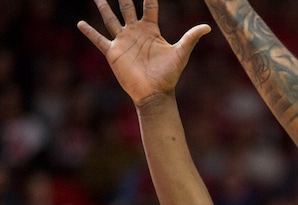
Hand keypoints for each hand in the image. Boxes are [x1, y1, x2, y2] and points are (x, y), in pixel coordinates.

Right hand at [77, 0, 209, 104]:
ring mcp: (123, 41)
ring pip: (110, 18)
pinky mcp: (113, 53)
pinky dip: (89, 32)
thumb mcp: (180, 53)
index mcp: (151, 29)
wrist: (154, 93)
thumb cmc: (168, 75)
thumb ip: (191, 38)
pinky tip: (81, 23)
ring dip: (103, 6)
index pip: (149, 5)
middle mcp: (135, 32)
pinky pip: (99, 40)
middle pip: (126, 7)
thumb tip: (207, 27)